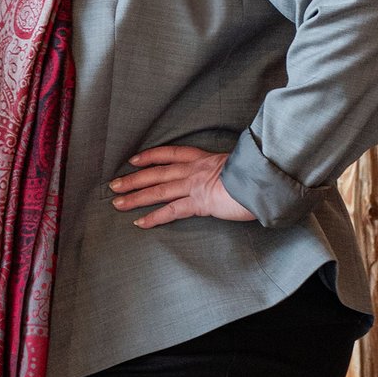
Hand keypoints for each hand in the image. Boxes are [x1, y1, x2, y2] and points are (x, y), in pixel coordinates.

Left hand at [108, 145, 256, 227]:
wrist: (263, 179)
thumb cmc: (255, 172)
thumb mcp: (236, 163)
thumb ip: (225, 167)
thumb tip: (225, 173)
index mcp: (202, 158)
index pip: (169, 154)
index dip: (149, 156)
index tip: (133, 160)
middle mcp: (193, 170)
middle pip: (156, 173)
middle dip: (133, 179)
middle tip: (113, 185)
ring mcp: (194, 186)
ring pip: (158, 191)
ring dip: (135, 197)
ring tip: (117, 203)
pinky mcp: (199, 203)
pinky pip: (171, 211)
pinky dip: (154, 217)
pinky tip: (140, 223)